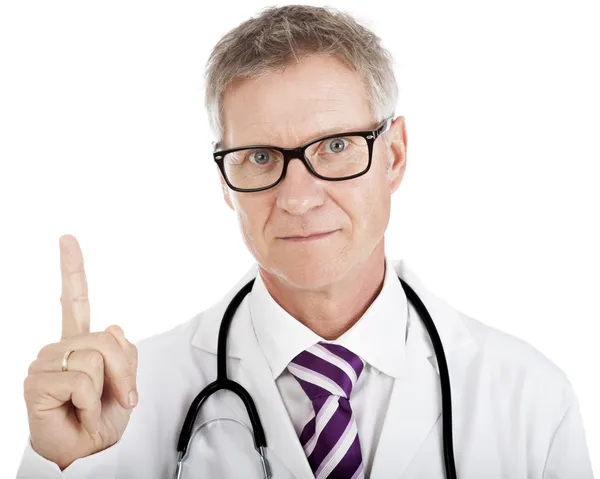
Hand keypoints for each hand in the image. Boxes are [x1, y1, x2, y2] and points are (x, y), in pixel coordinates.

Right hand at [23, 234, 137, 469]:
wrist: (89, 452)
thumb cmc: (104, 418)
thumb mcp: (125, 381)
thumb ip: (123, 351)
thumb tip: (112, 325)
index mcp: (80, 342)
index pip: (75, 300)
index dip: (72, 269)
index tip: (67, 239)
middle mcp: (59, 347)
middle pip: (108, 339)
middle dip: (124, 373)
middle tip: (119, 399)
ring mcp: (44, 363)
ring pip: (96, 359)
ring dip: (106, 391)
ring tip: (90, 407)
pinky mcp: (36, 382)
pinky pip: (81, 381)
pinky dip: (91, 404)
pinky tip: (77, 413)